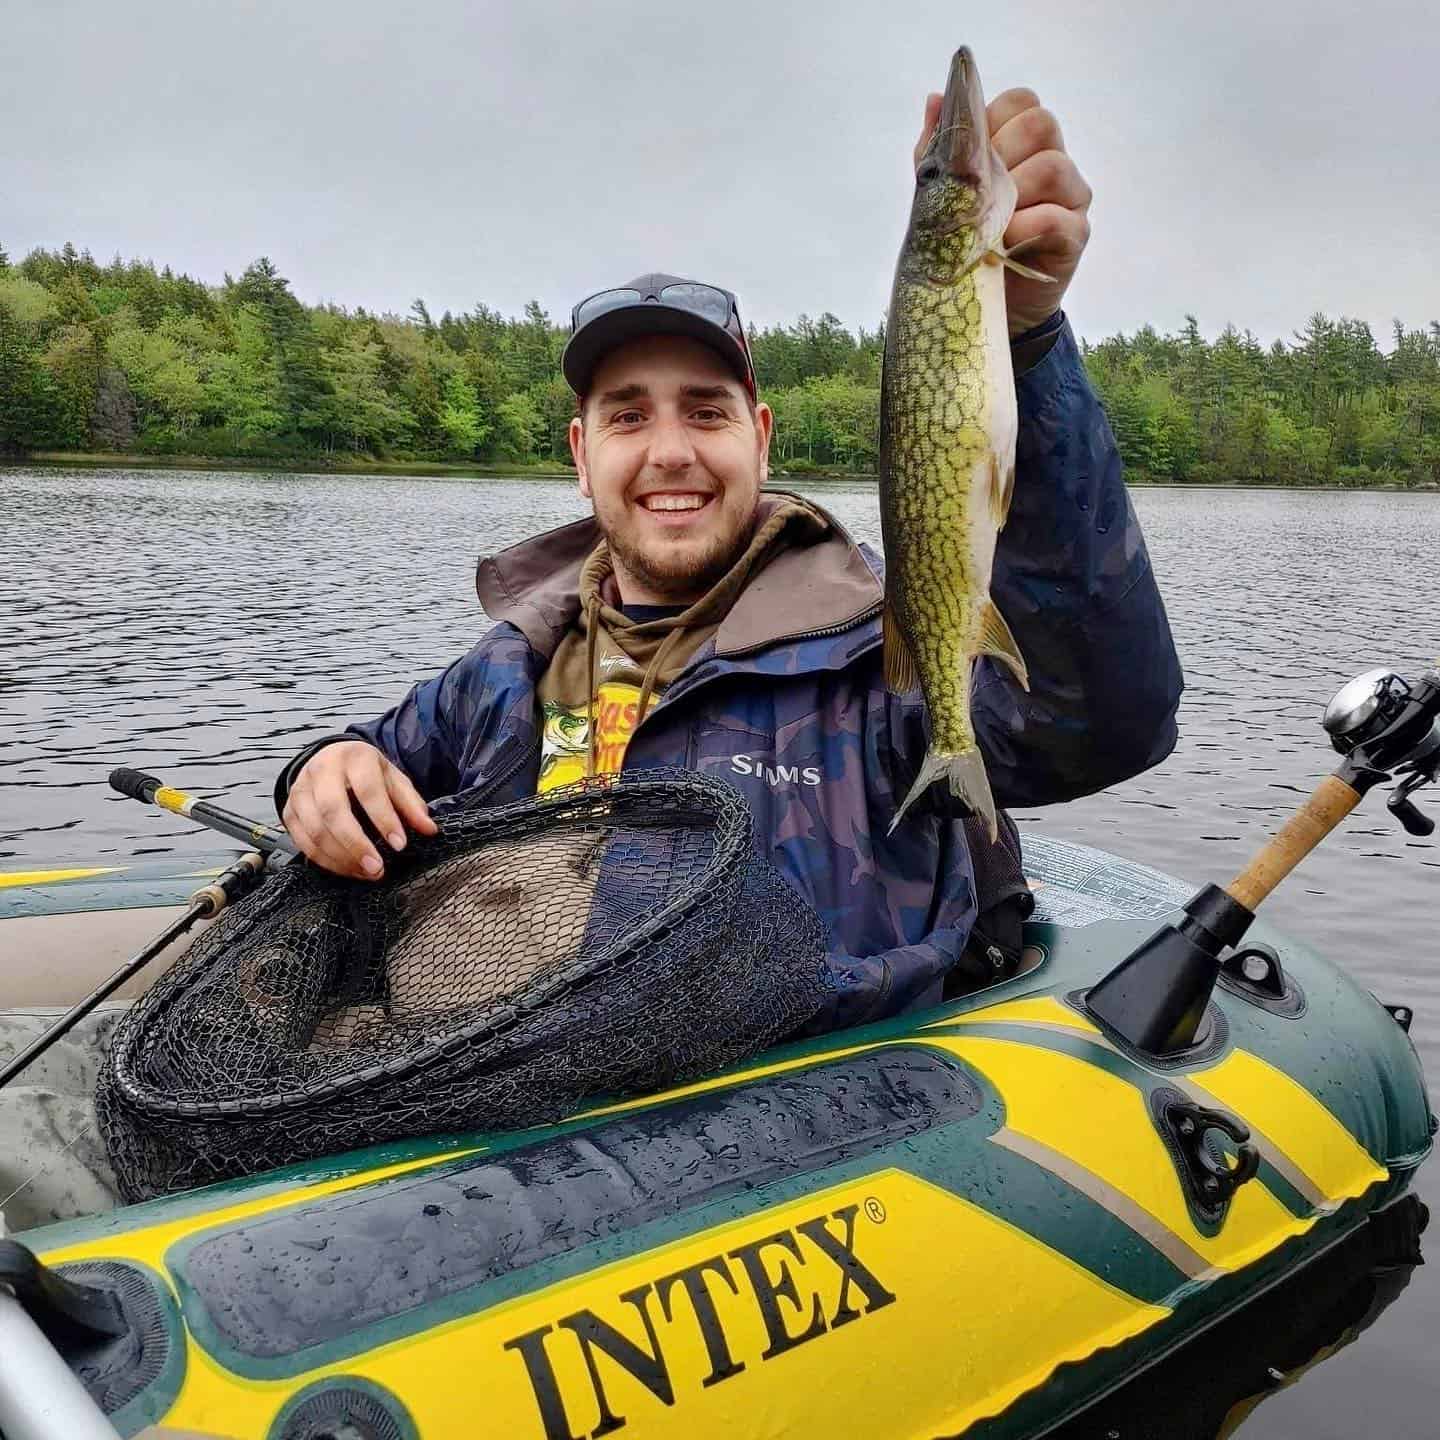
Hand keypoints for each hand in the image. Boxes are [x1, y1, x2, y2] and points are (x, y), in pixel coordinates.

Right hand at [282, 741, 437, 878]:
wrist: (330, 759)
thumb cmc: (364, 772)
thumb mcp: (392, 779)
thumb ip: (410, 804)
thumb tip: (428, 829)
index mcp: (354, 758)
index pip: (368, 790)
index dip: (384, 819)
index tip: (399, 845)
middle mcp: (322, 771)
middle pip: (333, 811)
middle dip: (356, 844)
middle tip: (377, 867)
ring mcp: (301, 791)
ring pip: (315, 830)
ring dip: (341, 858)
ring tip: (367, 871)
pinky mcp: (289, 811)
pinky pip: (303, 842)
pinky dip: (325, 860)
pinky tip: (347, 868)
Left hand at [915, 88, 1092, 334]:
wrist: (982, 304)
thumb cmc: (965, 243)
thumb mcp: (943, 195)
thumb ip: (938, 150)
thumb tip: (935, 100)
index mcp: (1024, 144)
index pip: (1022, 101)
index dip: (992, 119)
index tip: (970, 155)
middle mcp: (1055, 163)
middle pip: (1041, 124)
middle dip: (1001, 153)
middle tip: (978, 193)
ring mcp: (1070, 197)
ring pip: (1053, 166)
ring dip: (1012, 193)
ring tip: (990, 224)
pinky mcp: (1075, 234)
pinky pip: (1055, 217)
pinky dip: (1023, 228)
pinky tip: (1004, 244)